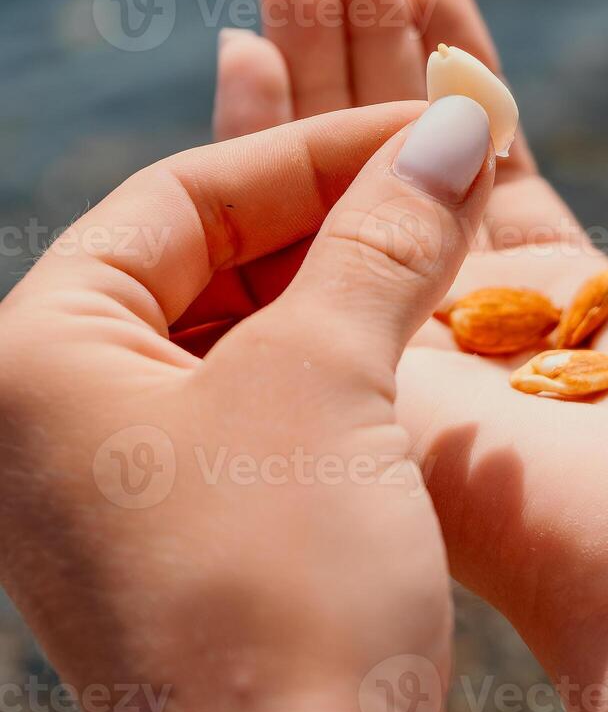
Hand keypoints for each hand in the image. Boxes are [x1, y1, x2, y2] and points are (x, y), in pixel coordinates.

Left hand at [0, 98, 494, 711]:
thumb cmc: (281, 591)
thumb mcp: (327, 385)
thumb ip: (384, 239)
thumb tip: (453, 122)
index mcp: (37, 356)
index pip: (184, 197)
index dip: (318, 146)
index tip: (434, 120)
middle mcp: (66, 406)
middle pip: (217, 252)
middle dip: (344, 207)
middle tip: (457, 168)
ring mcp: (137, 469)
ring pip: (259, 320)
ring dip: (362, 272)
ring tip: (460, 229)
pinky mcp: (209, 518)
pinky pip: (282, 391)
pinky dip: (357, 346)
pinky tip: (435, 318)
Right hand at [213, 0, 607, 711]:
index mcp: (571, 301)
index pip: (491, 156)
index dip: (455, 63)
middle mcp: (480, 318)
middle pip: (405, 150)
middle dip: (370, 40)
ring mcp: (413, 341)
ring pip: (341, 176)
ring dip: (313, 62)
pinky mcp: (362, 370)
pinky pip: (301, 235)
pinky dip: (268, 140)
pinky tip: (246, 44)